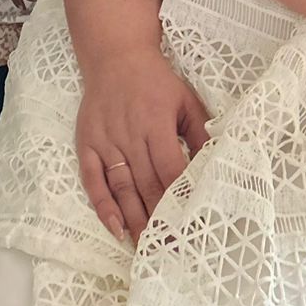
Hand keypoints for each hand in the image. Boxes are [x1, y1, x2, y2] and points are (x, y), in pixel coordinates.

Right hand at [76, 45, 209, 244]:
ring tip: (147, 249)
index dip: (180, 200)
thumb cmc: (156, 81)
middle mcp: (130, 134)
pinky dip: (102, 206)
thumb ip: (201, 132)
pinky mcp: (88, 144)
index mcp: (156, 122)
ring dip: (134, 221)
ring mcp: (106, 141)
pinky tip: (115, 227)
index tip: (191, 226)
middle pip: (146, 185)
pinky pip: (93, 180)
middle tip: (172, 250)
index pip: (170, 169)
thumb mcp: (186, 100)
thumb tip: (218, 164)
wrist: (115, 55)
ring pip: (121, 188)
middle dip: (160, 221)